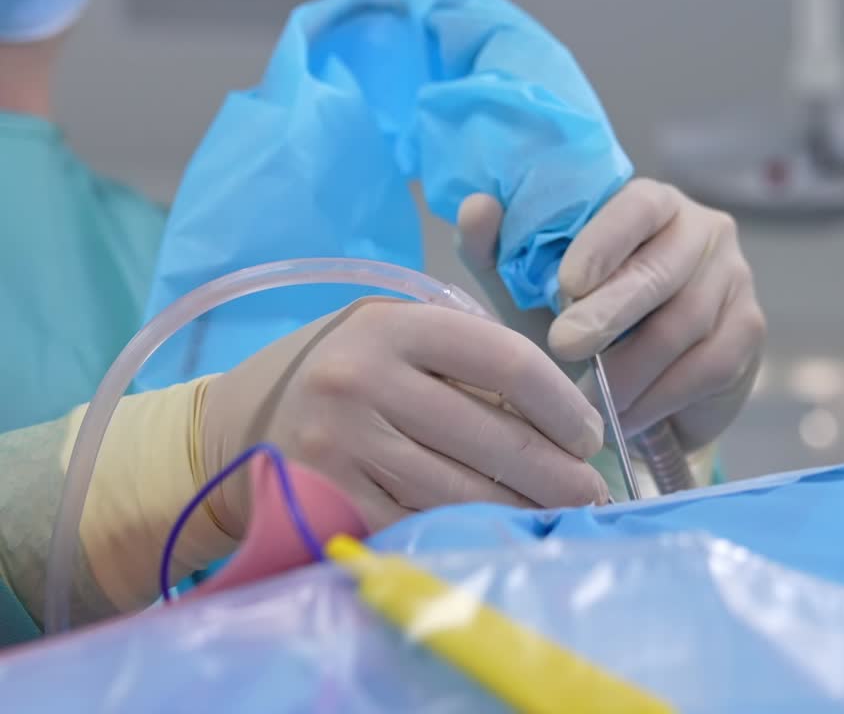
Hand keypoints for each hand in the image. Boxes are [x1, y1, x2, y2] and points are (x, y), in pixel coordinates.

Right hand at [201, 297, 608, 536]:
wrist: (238, 421)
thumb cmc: (344, 366)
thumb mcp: (396, 328)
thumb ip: (466, 348)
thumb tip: (557, 403)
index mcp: (394, 326)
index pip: (504, 360)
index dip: (560, 403)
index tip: (588, 433)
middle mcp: (363, 382)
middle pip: (490, 436)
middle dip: (556, 471)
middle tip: (590, 490)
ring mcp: (340, 448)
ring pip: (461, 490)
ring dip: (523, 509)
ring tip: (562, 514)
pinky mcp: (326, 505)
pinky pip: (419, 524)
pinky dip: (468, 531)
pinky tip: (500, 531)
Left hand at [458, 179, 765, 451]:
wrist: (636, 378)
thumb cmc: (577, 317)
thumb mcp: (529, 284)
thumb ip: (498, 246)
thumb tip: (478, 207)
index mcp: (651, 202)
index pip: (635, 207)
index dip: (604, 242)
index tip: (566, 283)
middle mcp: (703, 229)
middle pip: (662, 269)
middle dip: (612, 312)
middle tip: (564, 346)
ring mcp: (733, 277)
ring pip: (686, 322)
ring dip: (632, 368)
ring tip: (590, 399)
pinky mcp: (748, 329)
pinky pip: (709, 364)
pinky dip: (662, 396)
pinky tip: (628, 416)